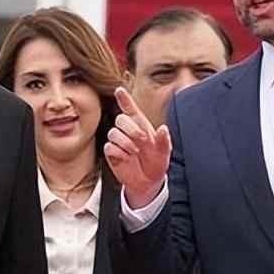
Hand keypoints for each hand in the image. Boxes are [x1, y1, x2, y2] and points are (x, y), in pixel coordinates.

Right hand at [104, 87, 170, 207]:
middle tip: (141, 140)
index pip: (131, 110)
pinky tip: (127, 158)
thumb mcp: (165, 153)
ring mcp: (119, 142)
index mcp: (141, 127)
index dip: (124, 100)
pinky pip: (109, 147)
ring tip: (135, 152)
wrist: (148, 183)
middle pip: (120, 119)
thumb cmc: (156, 164)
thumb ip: (164, 141)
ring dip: (125, 142)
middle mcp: (128, 132)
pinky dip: (119, 152)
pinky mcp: (112, 153)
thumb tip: (163, 128)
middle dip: (130, 128)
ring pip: (113, 133)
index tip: (119, 90)